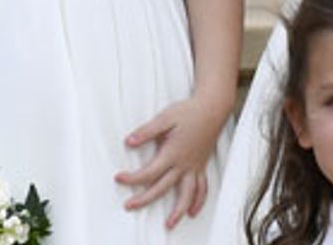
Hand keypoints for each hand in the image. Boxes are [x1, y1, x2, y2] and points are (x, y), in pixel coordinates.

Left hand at [118, 94, 228, 227]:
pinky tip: (193, 211)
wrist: (213, 108)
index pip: (149, 173)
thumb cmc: (190, 112)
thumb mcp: (165, 117)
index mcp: (172, 153)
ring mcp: (194, 167)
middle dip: (144, 200)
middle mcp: (184, 164)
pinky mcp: (201, 166)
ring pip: (186, 195)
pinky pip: (202, 189)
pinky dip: (199, 202)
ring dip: (178, 211)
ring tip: (170, 224)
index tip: (119, 178)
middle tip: (129, 206)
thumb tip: (129, 142)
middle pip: (162, 188)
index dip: (132, 178)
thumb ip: (146, 131)